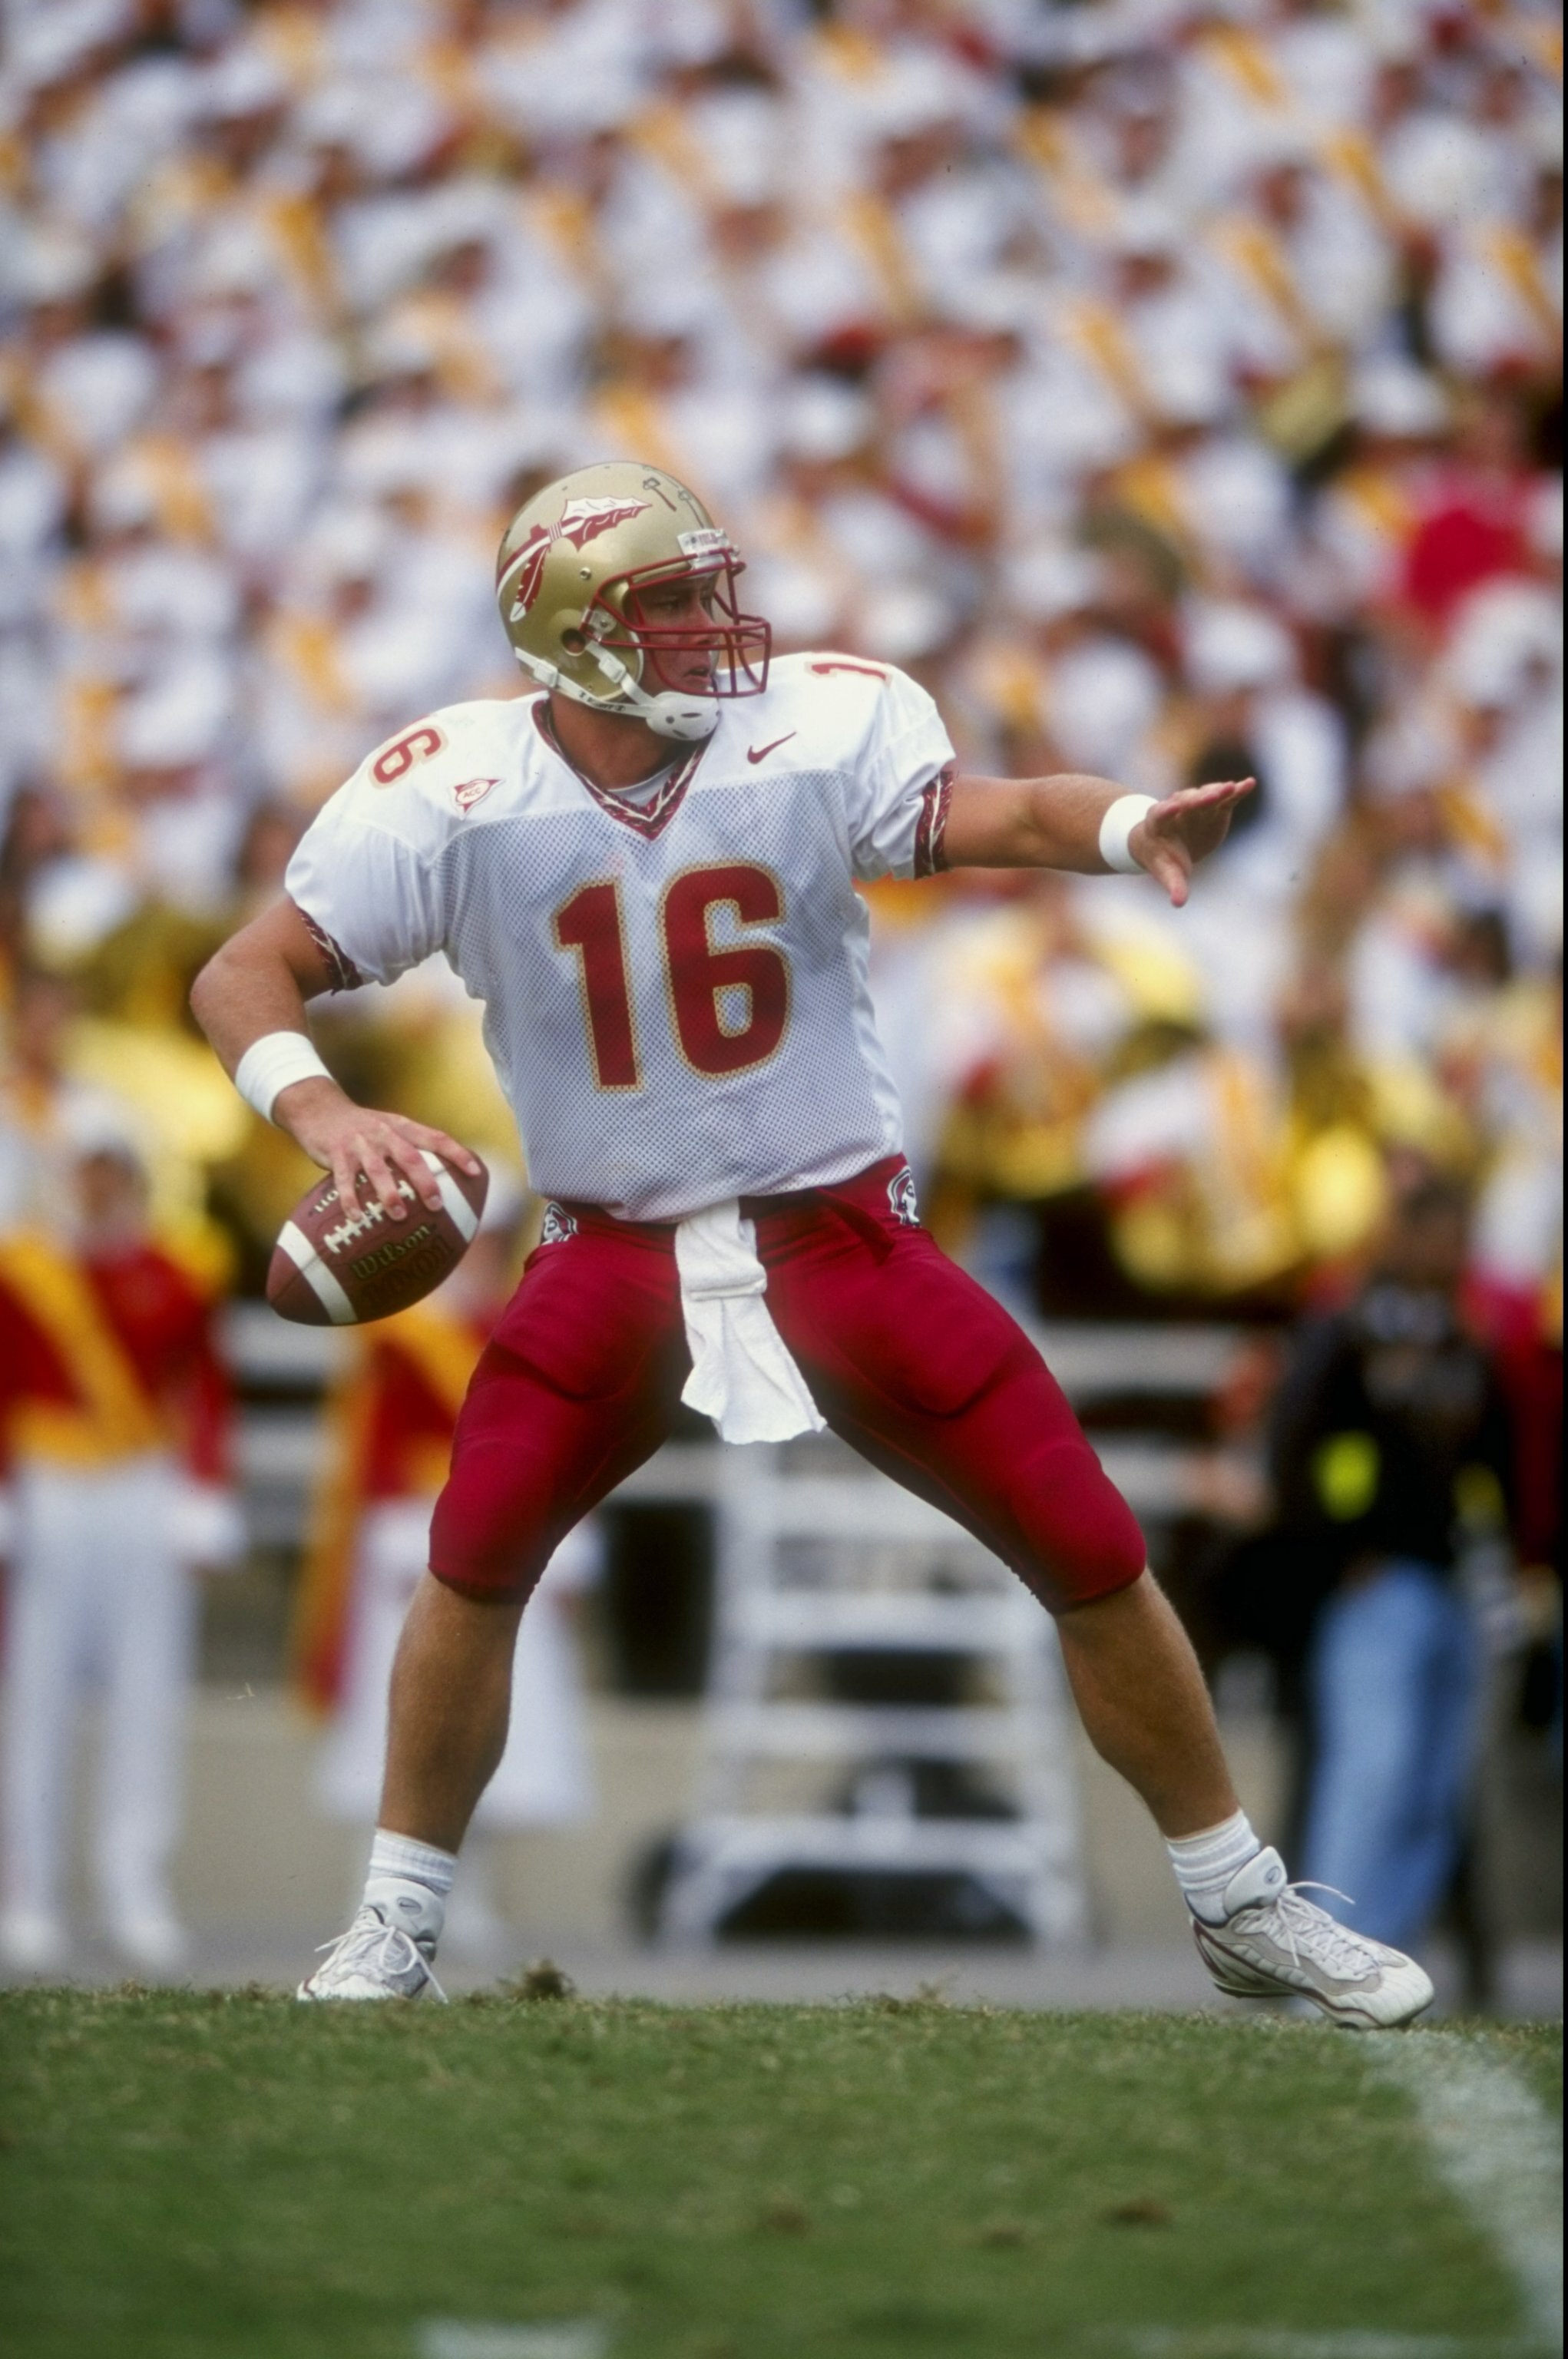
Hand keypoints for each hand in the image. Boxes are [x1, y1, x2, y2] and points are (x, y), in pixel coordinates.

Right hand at [274, 1076, 483, 1221]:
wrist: (320, 1109)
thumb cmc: (362, 1127)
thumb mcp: (389, 1128)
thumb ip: (410, 1147)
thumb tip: (441, 1178)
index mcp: (402, 1127)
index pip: (435, 1138)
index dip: (456, 1153)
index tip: (474, 1172)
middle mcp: (384, 1133)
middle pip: (410, 1157)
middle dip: (425, 1181)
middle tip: (436, 1205)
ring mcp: (360, 1144)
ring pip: (378, 1170)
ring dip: (390, 1193)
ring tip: (399, 1216)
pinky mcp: (336, 1154)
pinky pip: (344, 1179)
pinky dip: (350, 1199)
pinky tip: (357, 1217)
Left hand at [1130, 777, 1254, 907]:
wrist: (1169, 845)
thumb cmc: (1163, 858)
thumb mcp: (1167, 872)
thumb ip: (1174, 885)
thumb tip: (1179, 903)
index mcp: (1158, 822)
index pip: (1160, 813)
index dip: (1166, 810)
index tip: (1172, 807)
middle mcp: (1177, 807)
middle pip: (1186, 800)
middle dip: (1198, 799)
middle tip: (1211, 796)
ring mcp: (1197, 805)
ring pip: (1206, 794)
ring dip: (1218, 791)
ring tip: (1231, 788)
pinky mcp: (1214, 807)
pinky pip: (1226, 797)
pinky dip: (1237, 791)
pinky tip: (1250, 784)